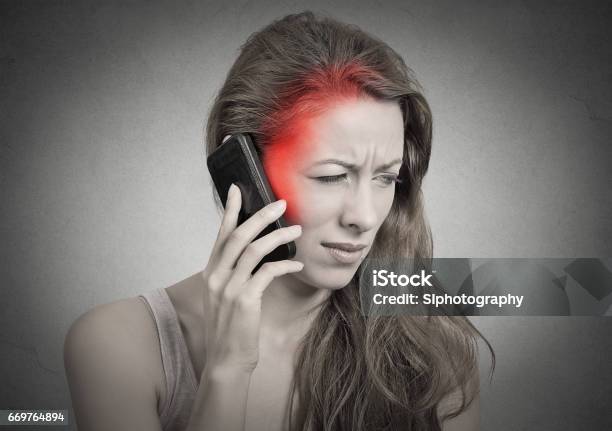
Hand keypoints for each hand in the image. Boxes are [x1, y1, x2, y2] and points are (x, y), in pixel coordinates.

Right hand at [201, 184, 302, 374]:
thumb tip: (256, 253)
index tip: (237, 189)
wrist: (226, 359)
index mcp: (211, 272)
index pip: (220, 235)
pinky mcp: (245, 300)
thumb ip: (235, 274)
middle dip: (259, 215)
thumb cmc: (231, 327)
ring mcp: (229, 288)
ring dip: (277, 236)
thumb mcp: (226, 296)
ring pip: (252, 250)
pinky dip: (284, 264)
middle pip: (237, 236)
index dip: (230, 211)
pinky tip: (297, 263)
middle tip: (280, 203)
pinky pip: (267, 272)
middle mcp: (216, 276)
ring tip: (296, 230)